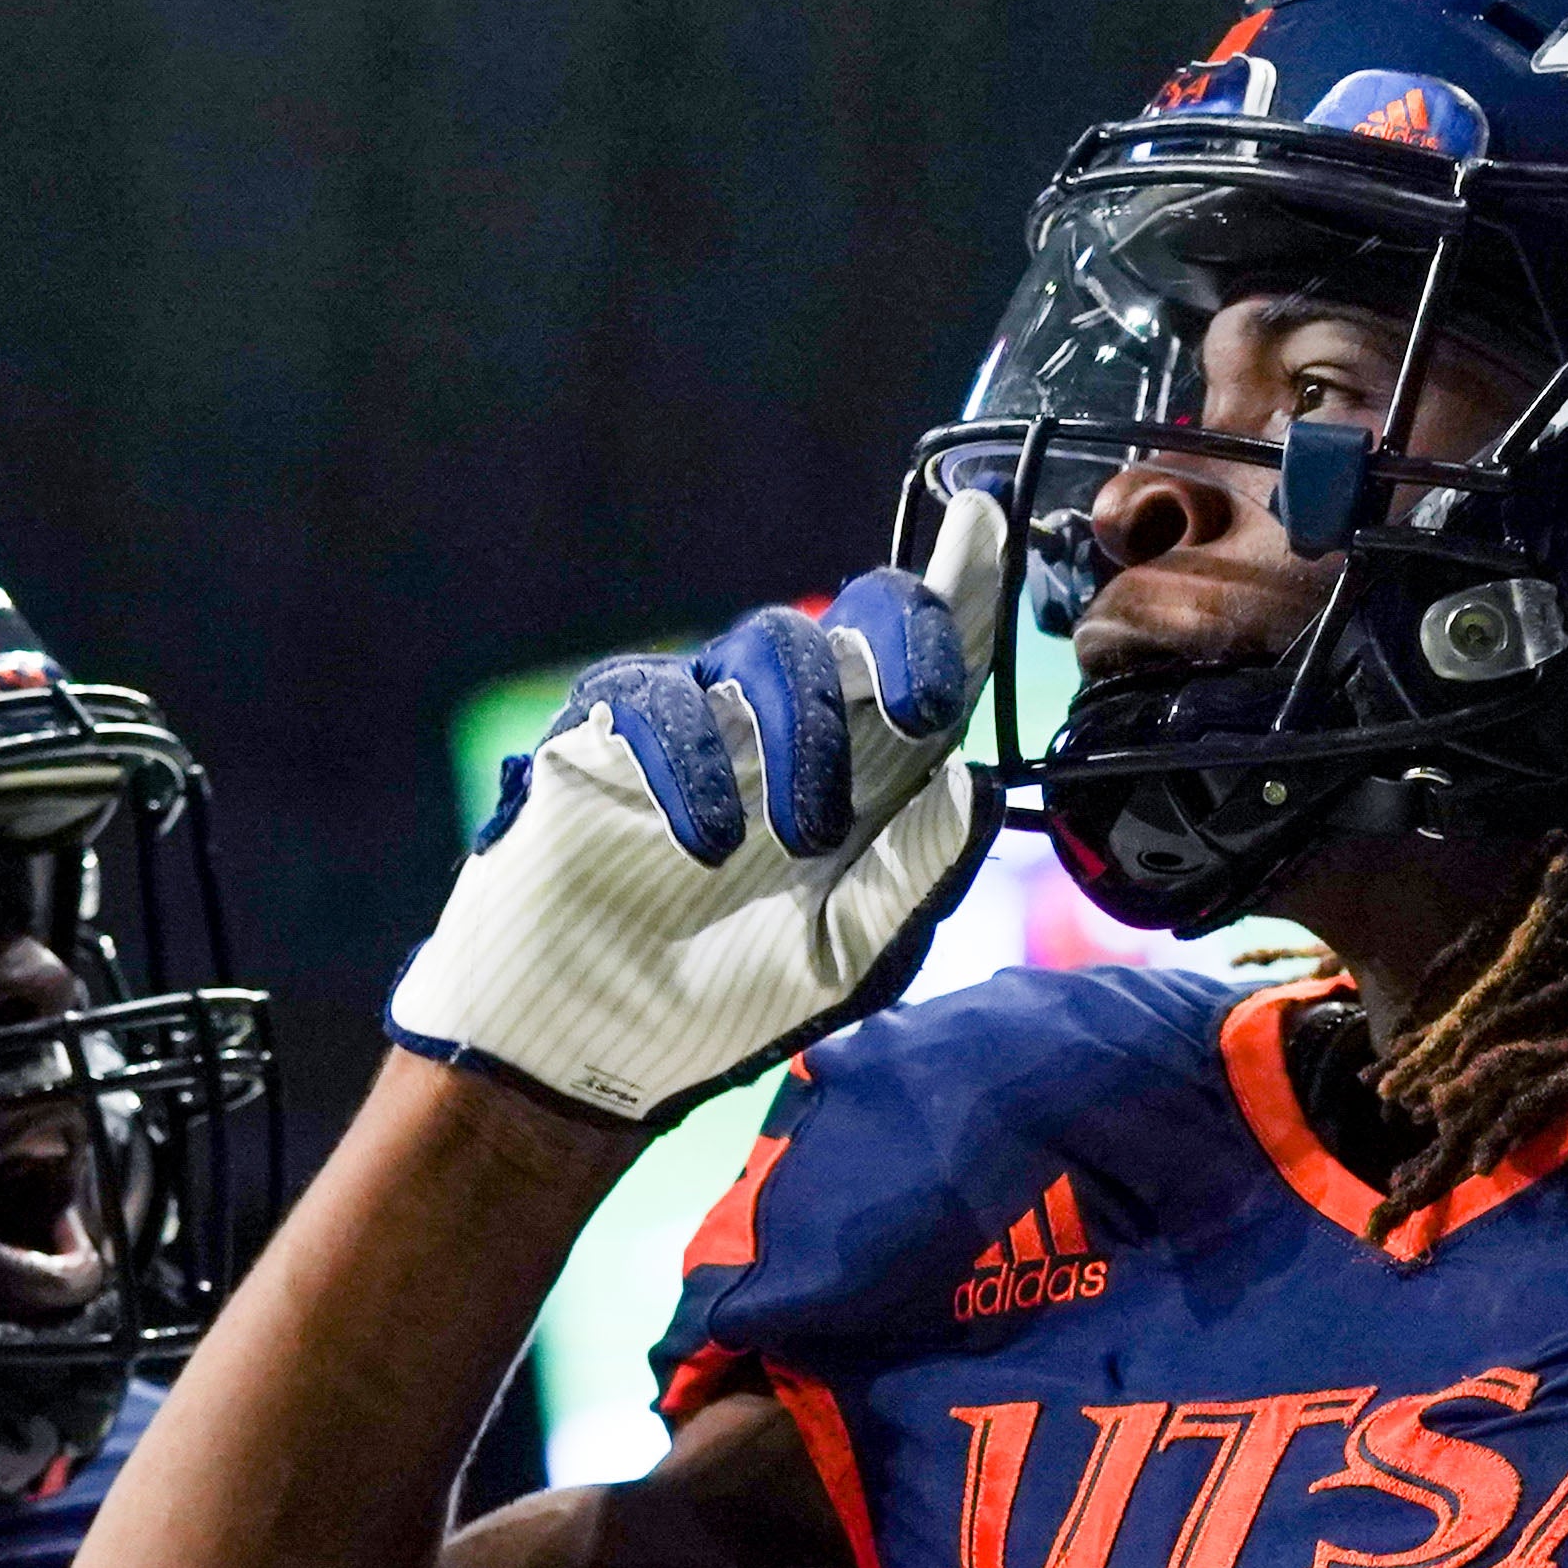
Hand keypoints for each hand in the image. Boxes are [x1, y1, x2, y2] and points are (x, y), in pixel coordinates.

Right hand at [386, 489, 1006, 1128]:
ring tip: (798, 838)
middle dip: (901, 635)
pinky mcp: (610, 733)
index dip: (953, 595)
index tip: (983, 524)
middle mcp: (786, 734)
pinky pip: (664, 698)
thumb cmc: (719, 1003)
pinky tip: (705, 842)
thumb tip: (973, 783)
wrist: (584, 1043)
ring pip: (772, 648)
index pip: (917, 669)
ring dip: (804, 733)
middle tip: (918, 708)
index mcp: (860, 783)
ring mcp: (700, 724)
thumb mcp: (844, 957)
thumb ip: (913, 875)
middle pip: (854, 623)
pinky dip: (695, 762)